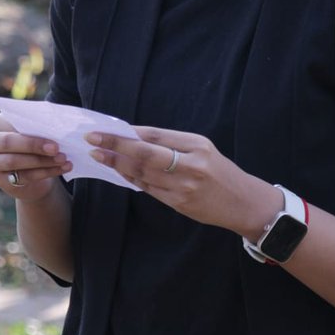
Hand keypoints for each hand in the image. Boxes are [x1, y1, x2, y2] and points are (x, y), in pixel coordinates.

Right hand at [0, 115, 71, 201]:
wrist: (29, 170)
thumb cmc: (31, 142)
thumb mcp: (30, 131)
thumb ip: (35, 127)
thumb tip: (53, 126)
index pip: (8, 123)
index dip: (29, 128)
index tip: (52, 132)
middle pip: (7, 142)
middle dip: (34, 145)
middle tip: (56, 148)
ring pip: (15, 161)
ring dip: (42, 161)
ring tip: (62, 159)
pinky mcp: (0, 180)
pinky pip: (24, 177)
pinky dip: (46, 172)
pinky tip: (61, 168)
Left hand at [86, 125, 280, 238]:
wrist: (243, 202)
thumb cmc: (219, 172)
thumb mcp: (201, 149)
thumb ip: (171, 143)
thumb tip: (135, 137)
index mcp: (197, 145)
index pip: (154, 135)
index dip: (127, 133)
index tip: (104, 130)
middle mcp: (191, 164)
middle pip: (145, 153)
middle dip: (115, 146)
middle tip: (92, 141)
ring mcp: (185, 186)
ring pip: (143, 173)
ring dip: (118, 164)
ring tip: (100, 156)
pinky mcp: (180, 204)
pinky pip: (150, 189)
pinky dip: (132, 179)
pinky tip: (120, 172)